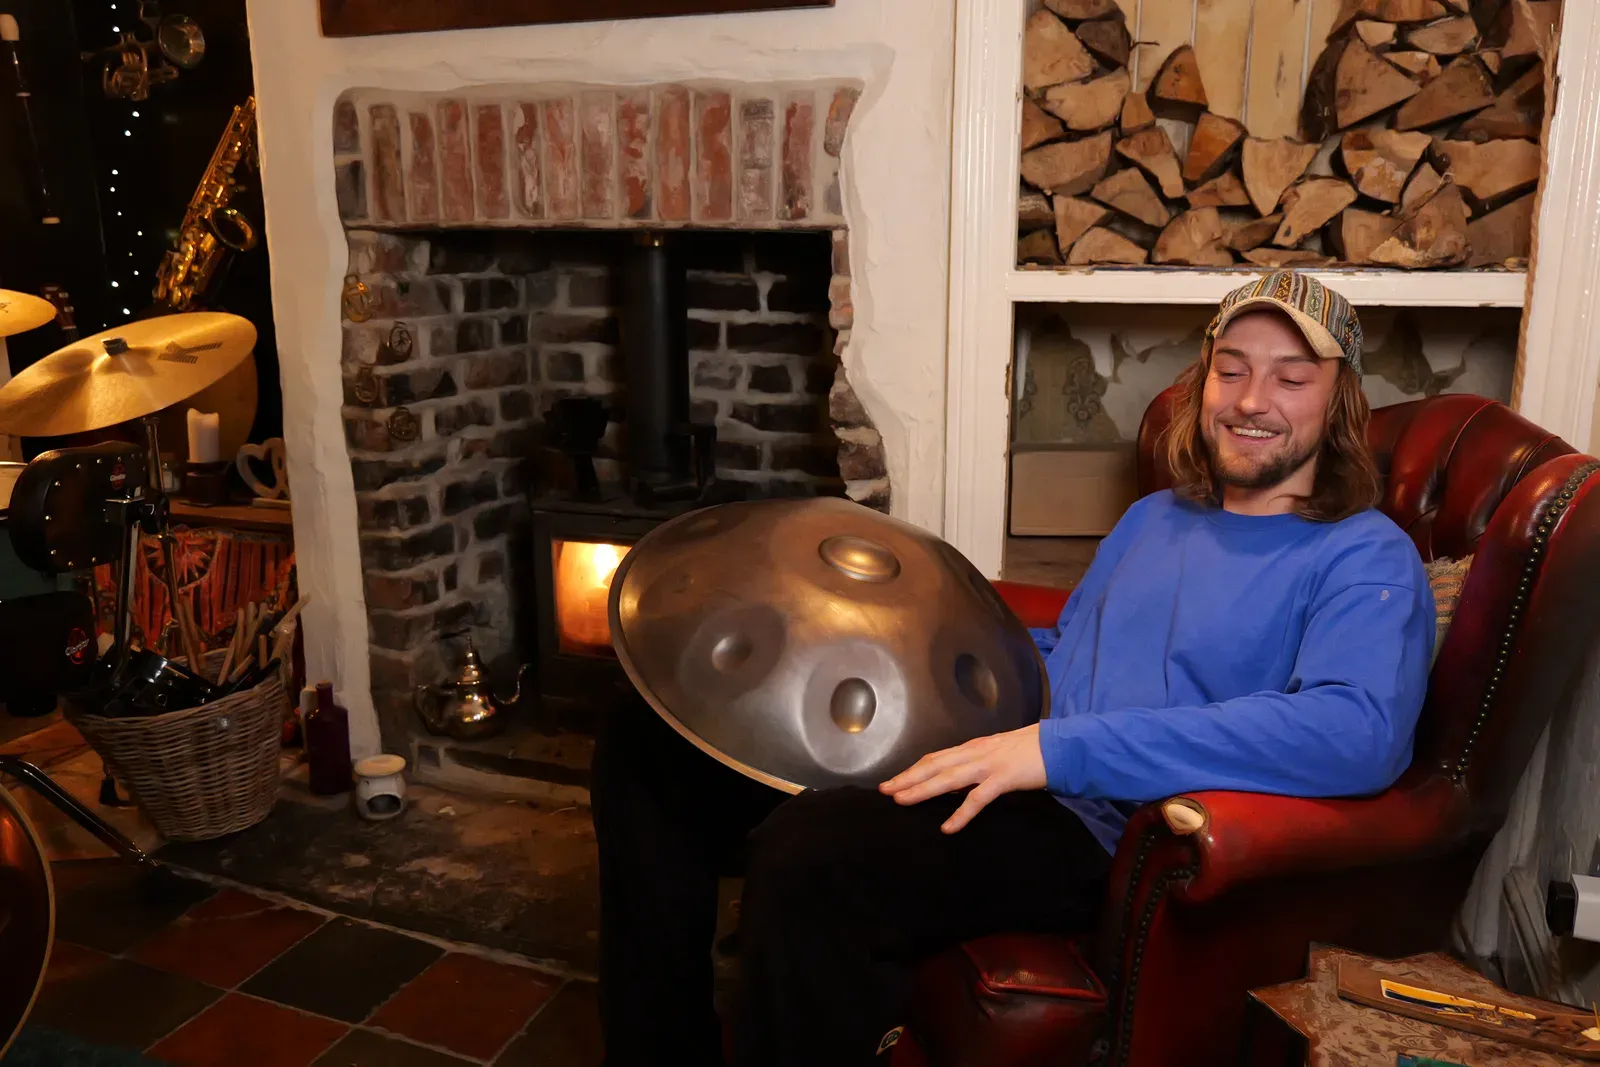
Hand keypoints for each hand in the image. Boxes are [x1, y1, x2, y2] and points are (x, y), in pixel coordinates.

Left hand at [878, 724, 1047, 832]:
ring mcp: (989, 765)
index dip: (913, 769)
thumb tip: (956, 782)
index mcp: (973, 748)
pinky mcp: (1004, 779)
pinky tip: (948, 827)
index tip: (893, 781)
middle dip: (907, 778)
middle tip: (885, 791)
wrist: (1061, 746)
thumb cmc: (1031, 751)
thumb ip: (976, 766)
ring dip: (922, 790)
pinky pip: (978, 798)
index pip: (935, 758)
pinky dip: (961, 813)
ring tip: (902, 801)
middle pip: (934, 765)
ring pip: (947, 778)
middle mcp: (975, 753)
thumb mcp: (997, 754)